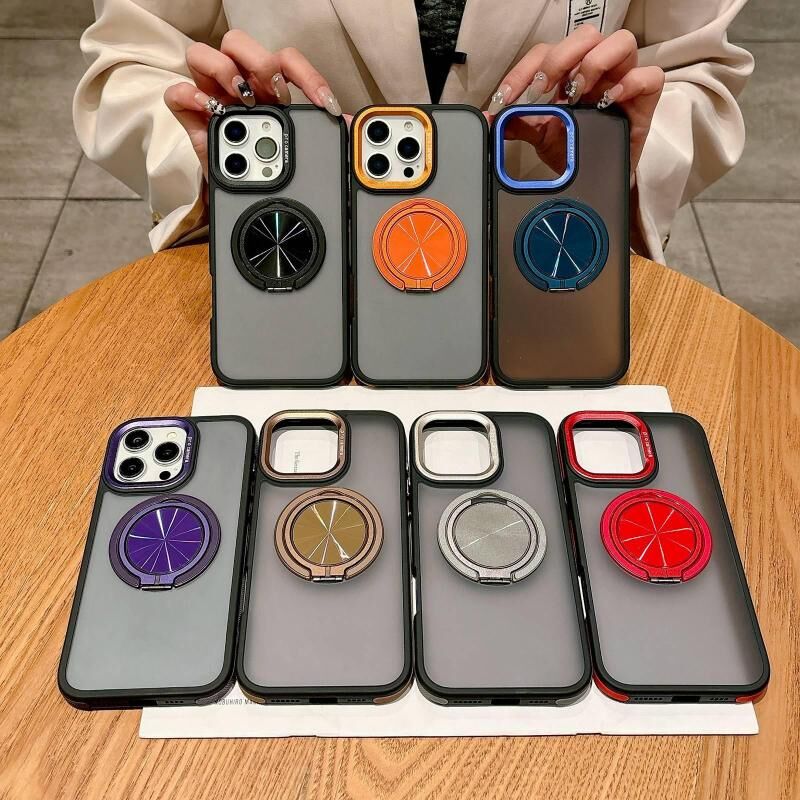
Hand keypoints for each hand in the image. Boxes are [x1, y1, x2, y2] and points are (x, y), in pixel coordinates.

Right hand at [164, 30, 340, 178]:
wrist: (248, 202)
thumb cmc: (273, 170)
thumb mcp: (304, 151)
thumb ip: (325, 135)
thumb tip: (349, 125)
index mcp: (268, 87)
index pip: (286, 60)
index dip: (307, 76)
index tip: (324, 104)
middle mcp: (239, 85)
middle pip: (238, 42)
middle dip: (259, 63)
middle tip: (274, 96)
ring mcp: (212, 98)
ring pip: (202, 53)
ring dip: (224, 70)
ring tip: (242, 101)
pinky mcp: (192, 121)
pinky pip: (177, 93)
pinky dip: (190, 96)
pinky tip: (210, 110)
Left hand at [487, 25, 664, 171]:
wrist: (594, 181)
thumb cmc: (574, 149)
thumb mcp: (540, 136)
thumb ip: (518, 124)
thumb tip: (493, 120)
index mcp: (569, 72)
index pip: (546, 52)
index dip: (524, 70)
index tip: (506, 98)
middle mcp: (596, 69)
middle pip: (585, 36)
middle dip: (559, 59)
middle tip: (542, 91)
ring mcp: (622, 80)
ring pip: (621, 42)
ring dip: (594, 63)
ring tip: (577, 93)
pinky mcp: (645, 100)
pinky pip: (650, 75)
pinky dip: (631, 82)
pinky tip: (609, 100)